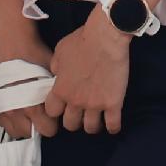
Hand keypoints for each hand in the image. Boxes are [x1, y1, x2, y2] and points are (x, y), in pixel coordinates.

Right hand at [0, 28, 54, 139]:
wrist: (11, 41)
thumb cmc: (35, 55)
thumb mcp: (52, 74)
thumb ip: (56, 95)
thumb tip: (64, 107)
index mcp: (32, 107)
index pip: (48, 130)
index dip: (53, 122)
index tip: (53, 113)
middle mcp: (15, 112)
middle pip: (31, 134)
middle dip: (39, 126)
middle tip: (42, 113)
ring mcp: (2, 110)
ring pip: (16, 132)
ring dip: (24, 125)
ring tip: (29, 113)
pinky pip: (4, 124)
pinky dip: (12, 121)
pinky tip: (17, 109)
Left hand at [45, 13, 132, 135]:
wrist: (106, 37)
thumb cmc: (81, 40)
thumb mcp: (59, 52)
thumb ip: (56, 68)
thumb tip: (57, 75)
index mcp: (61, 90)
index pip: (51, 112)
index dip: (56, 110)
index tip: (61, 107)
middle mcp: (76, 101)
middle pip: (70, 125)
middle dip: (73, 120)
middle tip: (79, 114)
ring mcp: (95, 104)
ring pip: (90, 128)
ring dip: (92, 125)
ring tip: (95, 119)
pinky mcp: (114, 103)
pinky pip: (113, 125)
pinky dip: (112, 127)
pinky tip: (112, 124)